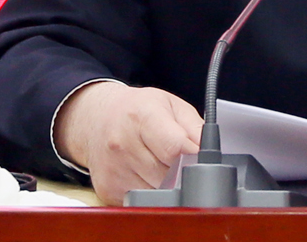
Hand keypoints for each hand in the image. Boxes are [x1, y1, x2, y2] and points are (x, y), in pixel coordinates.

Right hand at [53, 81, 202, 204]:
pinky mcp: (107, 189)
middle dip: (182, 172)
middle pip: (169, 175)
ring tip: (160, 164)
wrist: (97, 118)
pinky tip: (144, 174)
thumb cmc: (138, 110)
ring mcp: (114, 169)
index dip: (194, 157)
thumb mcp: (170, 105)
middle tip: (179, 160)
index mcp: (142, 116)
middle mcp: (123, 143)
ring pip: (158, 193)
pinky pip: (141, 201)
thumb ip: (195, 127)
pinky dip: (149, 191)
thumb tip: (209, 152)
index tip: (201, 159)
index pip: (175, 148)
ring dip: (166, 185)